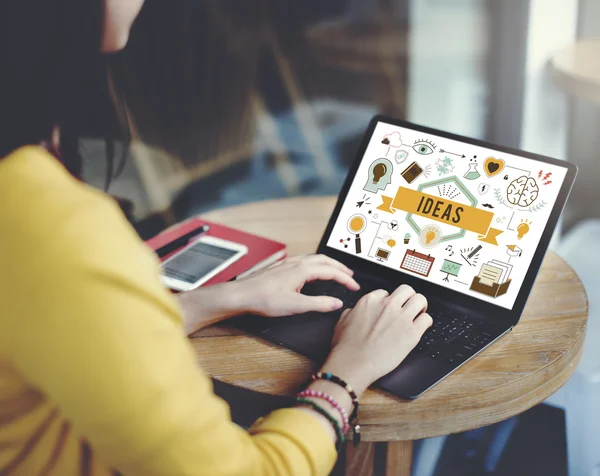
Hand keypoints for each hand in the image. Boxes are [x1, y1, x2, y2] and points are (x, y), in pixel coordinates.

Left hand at [235, 254, 359, 316]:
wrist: (241, 295)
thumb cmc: (264, 299)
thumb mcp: (296, 305)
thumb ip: (319, 304)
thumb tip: (336, 303)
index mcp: (303, 270)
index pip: (331, 271)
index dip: (345, 279)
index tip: (354, 287)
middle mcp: (296, 263)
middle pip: (325, 260)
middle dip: (340, 267)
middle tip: (350, 276)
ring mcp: (287, 263)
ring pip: (314, 258)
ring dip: (328, 264)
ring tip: (335, 271)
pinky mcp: (280, 268)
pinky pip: (304, 260)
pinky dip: (316, 264)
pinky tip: (311, 271)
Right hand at [321, 285, 431, 396]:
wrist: (354, 363)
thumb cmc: (346, 347)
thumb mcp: (342, 321)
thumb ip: (352, 311)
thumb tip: (355, 311)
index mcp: (370, 301)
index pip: (386, 292)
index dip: (388, 301)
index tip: (390, 308)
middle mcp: (387, 305)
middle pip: (407, 290)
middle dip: (408, 298)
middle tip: (408, 306)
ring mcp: (401, 318)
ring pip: (420, 299)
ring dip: (420, 306)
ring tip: (418, 314)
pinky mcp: (412, 333)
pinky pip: (427, 319)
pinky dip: (425, 322)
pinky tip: (421, 327)